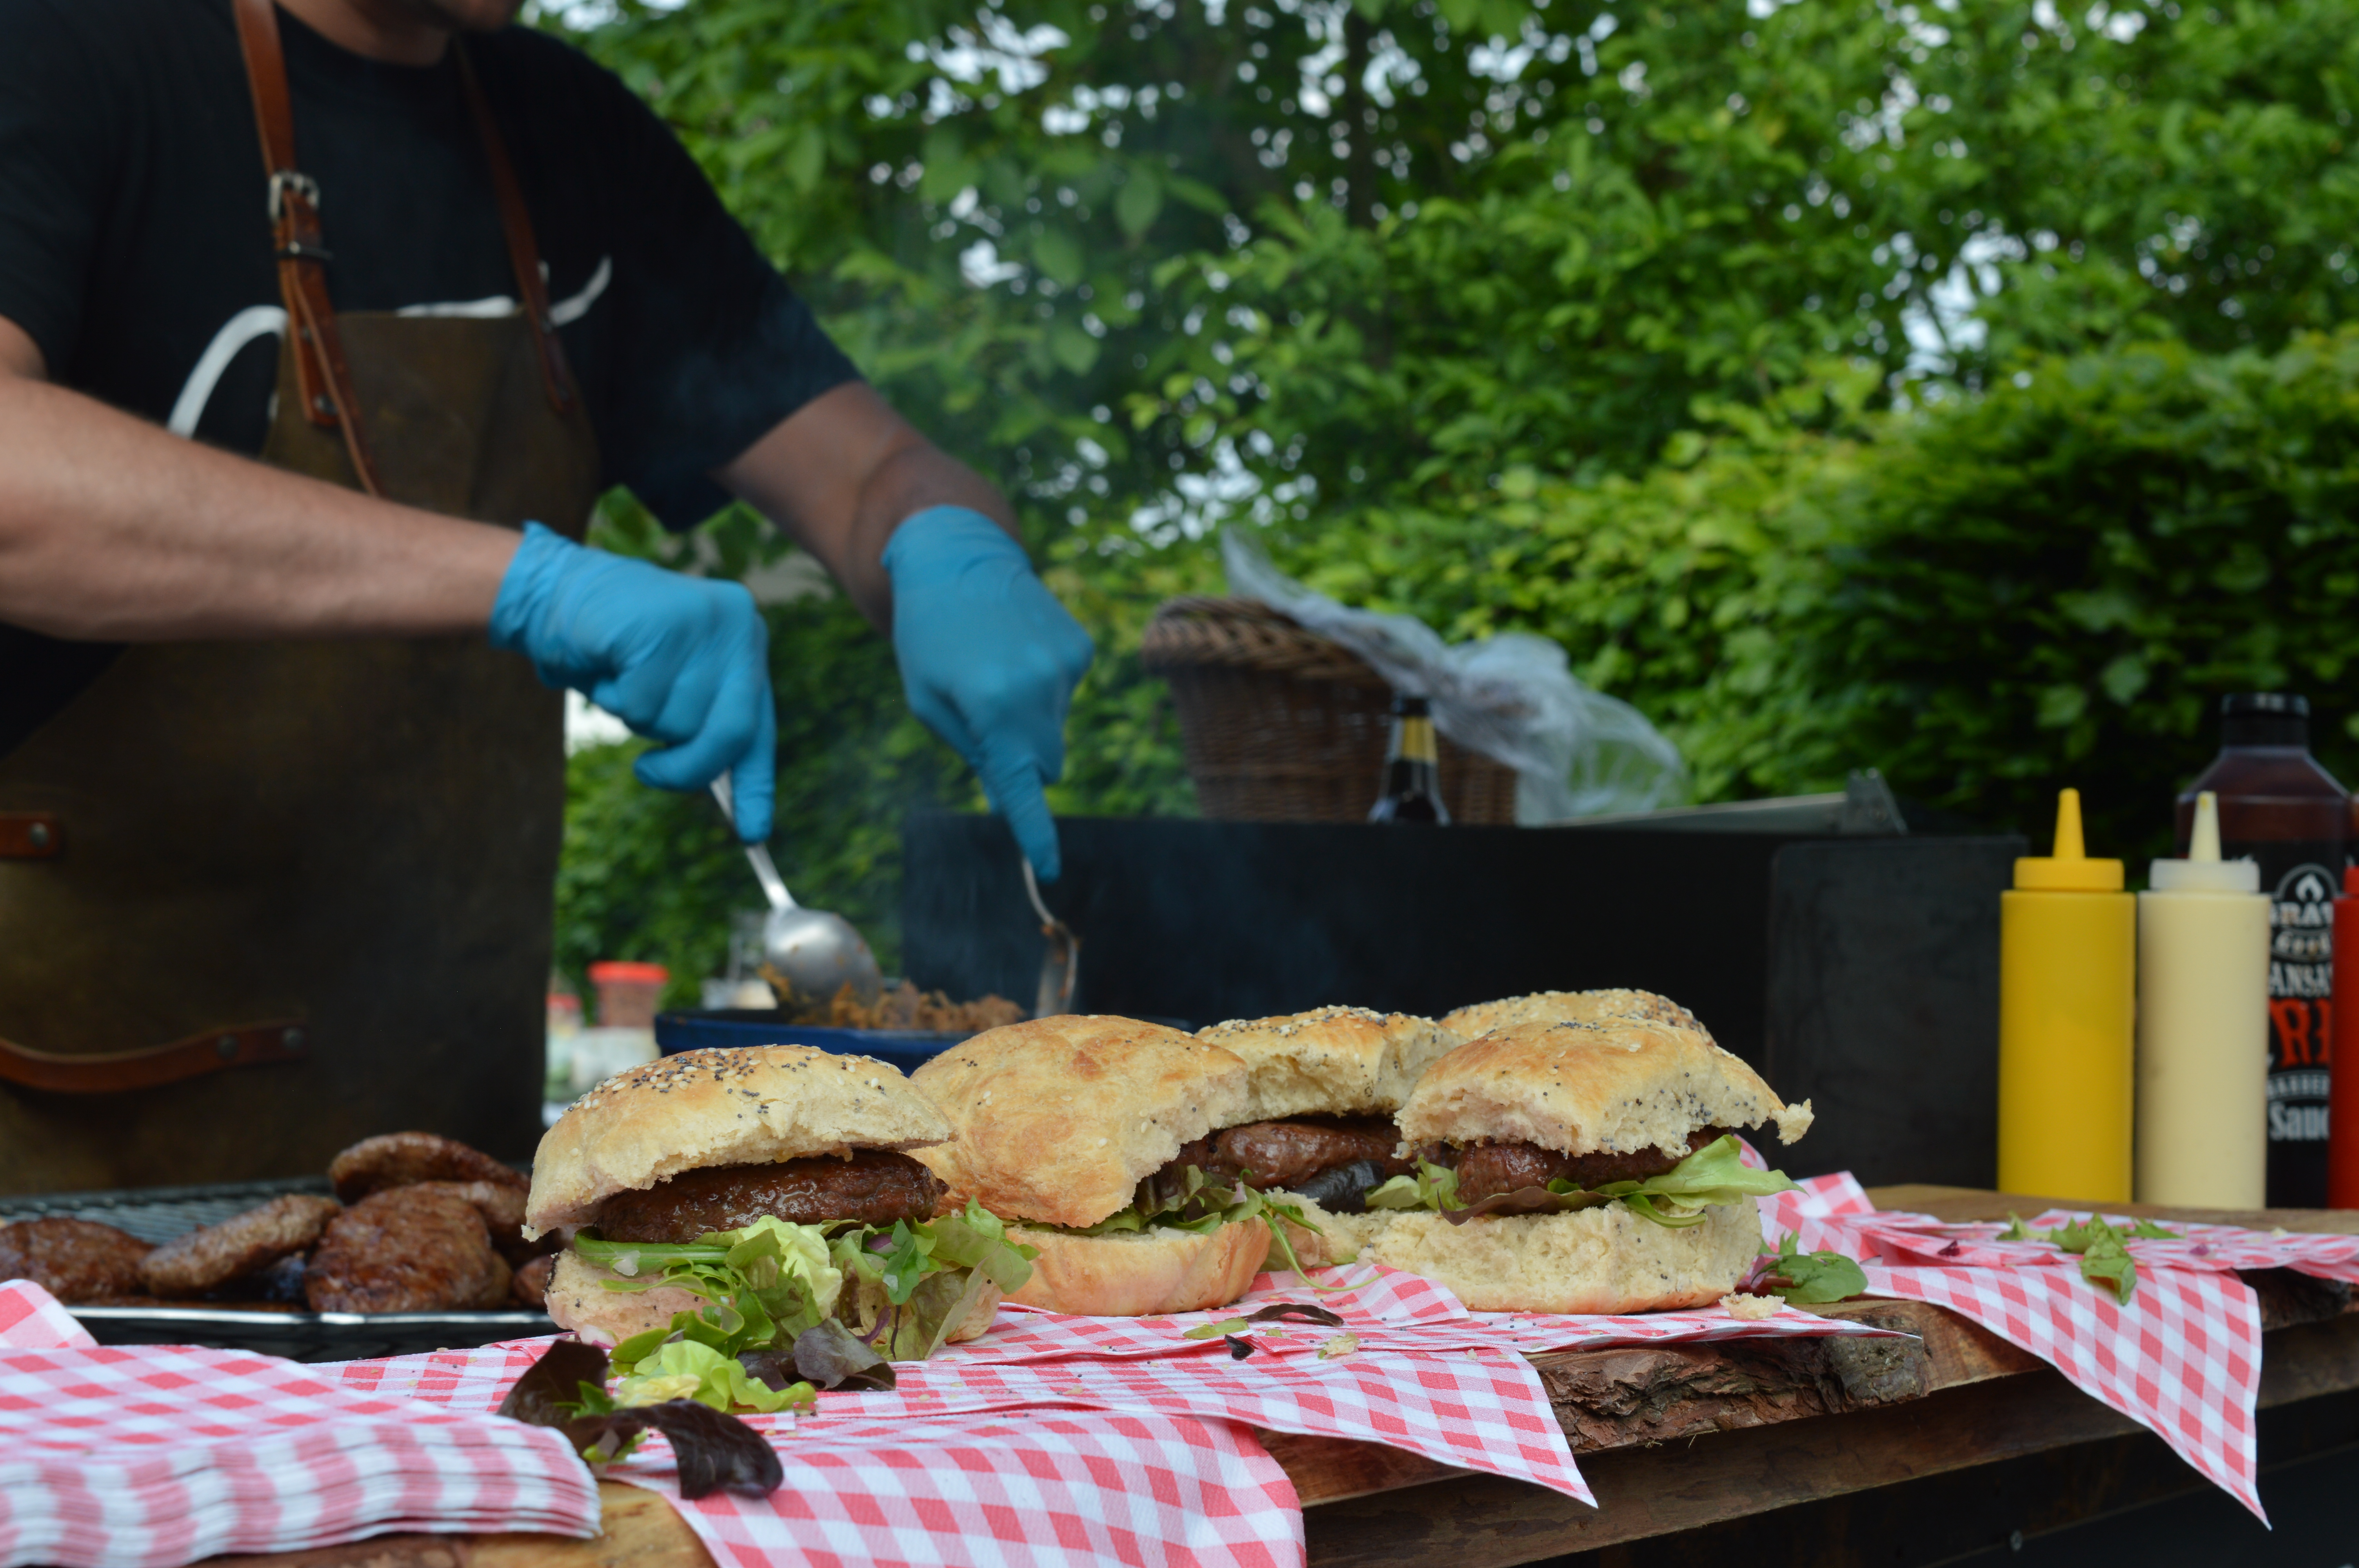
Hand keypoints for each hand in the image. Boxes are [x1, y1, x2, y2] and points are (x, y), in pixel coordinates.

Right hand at [490, 523, 776, 840]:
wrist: (552, 591)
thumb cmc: (610, 650)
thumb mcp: (668, 687)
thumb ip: (700, 722)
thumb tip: (719, 787)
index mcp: (745, 641)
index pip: (760, 726)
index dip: (756, 784)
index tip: (754, 834)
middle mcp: (739, 625)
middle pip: (735, 731)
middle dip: (688, 766)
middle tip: (648, 770)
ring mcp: (704, 621)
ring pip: (681, 721)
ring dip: (638, 717)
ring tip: (620, 676)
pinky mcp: (662, 625)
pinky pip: (642, 702)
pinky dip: (614, 697)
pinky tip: (605, 663)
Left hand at [883, 507, 1094, 878]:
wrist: (954, 554)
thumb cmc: (927, 635)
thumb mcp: (929, 700)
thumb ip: (973, 749)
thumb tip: (1013, 790)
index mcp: (993, 706)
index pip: (1023, 787)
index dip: (1035, 832)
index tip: (1048, 868)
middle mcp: (1038, 688)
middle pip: (1046, 763)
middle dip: (1022, 758)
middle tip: (984, 716)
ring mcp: (1066, 666)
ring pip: (1055, 728)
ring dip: (1029, 716)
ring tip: (995, 668)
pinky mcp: (1081, 648)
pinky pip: (1064, 694)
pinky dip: (1043, 686)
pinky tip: (1016, 650)